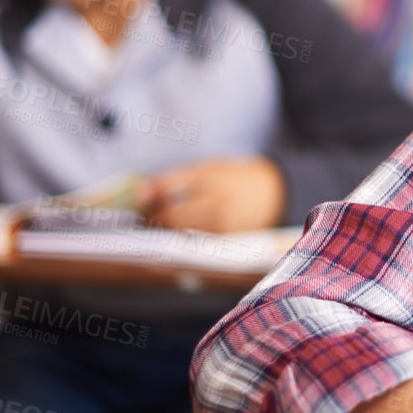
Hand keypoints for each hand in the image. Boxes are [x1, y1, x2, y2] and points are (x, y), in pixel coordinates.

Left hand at [137, 156, 285, 232]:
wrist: (273, 191)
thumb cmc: (233, 178)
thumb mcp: (209, 168)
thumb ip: (177, 178)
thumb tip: (141, 192)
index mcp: (211, 176)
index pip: (169, 186)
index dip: (150, 193)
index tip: (138, 196)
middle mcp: (219, 199)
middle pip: (173, 215)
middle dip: (153, 217)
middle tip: (144, 216)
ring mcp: (226, 222)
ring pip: (183, 234)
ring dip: (166, 231)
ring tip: (160, 225)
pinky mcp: (230, 240)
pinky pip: (197, 245)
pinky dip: (183, 241)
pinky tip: (179, 235)